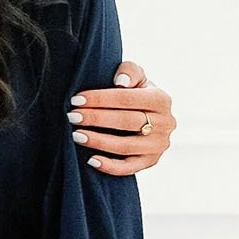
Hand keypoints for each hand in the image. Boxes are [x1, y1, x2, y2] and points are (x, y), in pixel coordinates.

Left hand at [68, 62, 174, 176]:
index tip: (76, 100)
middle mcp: (166, 123)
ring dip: (99, 141)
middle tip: (72, 117)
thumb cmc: (134, 91)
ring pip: (126, 146)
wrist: (145, 112)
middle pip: (126, 122)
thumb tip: (121, 82)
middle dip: (96, 119)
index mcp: (161, 99)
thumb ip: (130, 71)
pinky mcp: (151, 161)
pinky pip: (129, 168)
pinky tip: (91, 160)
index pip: (127, 99)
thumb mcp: (135, 76)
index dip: (100, 99)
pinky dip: (110, 166)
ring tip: (76, 135)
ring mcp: (159, 145)